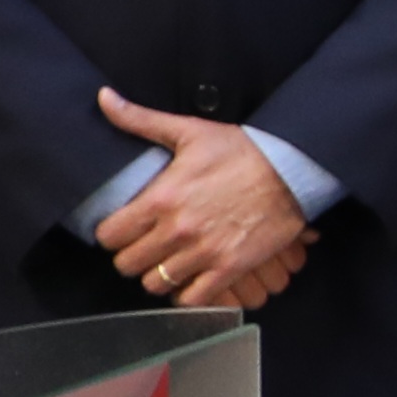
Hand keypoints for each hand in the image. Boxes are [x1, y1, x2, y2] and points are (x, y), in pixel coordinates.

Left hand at [89, 87, 312, 313]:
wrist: (293, 170)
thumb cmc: (241, 150)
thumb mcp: (188, 131)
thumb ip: (140, 119)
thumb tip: (103, 97)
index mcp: (160, 198)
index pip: (109, 236)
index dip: (113, 234)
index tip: (125, 229)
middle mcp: (177, 230)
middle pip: (127, 265)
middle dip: (134, 256)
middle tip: (148, 246)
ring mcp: (204, 252)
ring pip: (156, 284)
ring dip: (160, 275)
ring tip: (170, 262)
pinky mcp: (230, 267)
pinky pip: (192, 298)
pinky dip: (189, 293)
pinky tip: (194, 278)